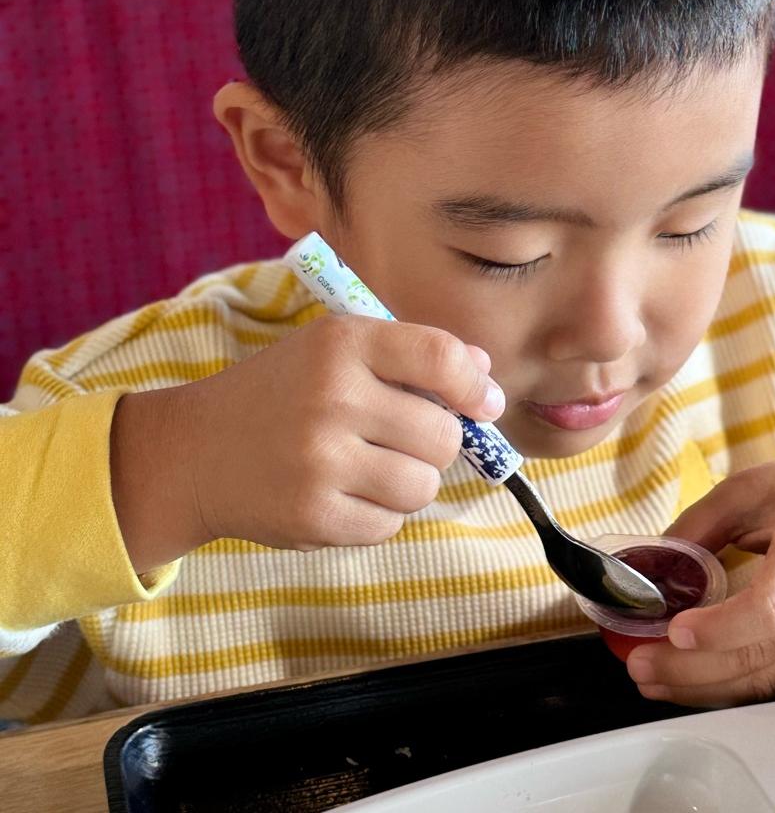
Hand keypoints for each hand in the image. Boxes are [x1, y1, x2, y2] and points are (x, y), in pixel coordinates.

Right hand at [111, 315, 503, 571]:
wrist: (195, 451)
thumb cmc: (284, 394)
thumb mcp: (336, 352)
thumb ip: (412, 357)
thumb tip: (485, 376)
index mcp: (342, 343)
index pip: (440, 357)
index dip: (474, 385)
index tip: (483, 403)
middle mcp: (331, 397)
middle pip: (442, 434)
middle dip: (436, 442)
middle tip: (402, 439)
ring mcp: (319, 461)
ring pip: (423, 486)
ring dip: (411, 483)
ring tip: (373, 468)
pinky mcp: (311, 516)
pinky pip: (389, 526)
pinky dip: (380, 515)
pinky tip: (345, 494)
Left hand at [624, 439, 774, 705]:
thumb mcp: (753, 485)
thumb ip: (700, 525)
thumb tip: (651, 568)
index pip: (770, 610)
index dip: (719, 629)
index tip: (673, 630)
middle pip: (760, 657)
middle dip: (691, 670)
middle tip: (637, 665)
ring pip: (767, 682)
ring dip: (704, 688)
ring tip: (651, 678)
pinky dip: (731, 685)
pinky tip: (691, 679)